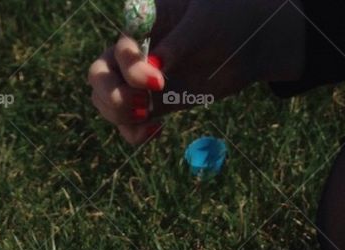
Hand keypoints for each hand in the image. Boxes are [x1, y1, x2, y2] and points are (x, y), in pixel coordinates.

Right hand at [89, 0, 305, 143]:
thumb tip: (155, 68)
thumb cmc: (225, 21)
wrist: (244, 45)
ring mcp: (139, 80)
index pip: (118, 47)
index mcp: (141, 24)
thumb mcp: (205, 25)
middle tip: (142, 106)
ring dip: (120, 116)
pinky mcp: (151, 103)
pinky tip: (156, 131)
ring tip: (149, 119)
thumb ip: (179, 43)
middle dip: (113, 96)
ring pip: (107, 102)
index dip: (130, 67)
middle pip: (99, 76)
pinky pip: (127, 122)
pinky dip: (134, 133)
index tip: (159, 81)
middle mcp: (133, 52)